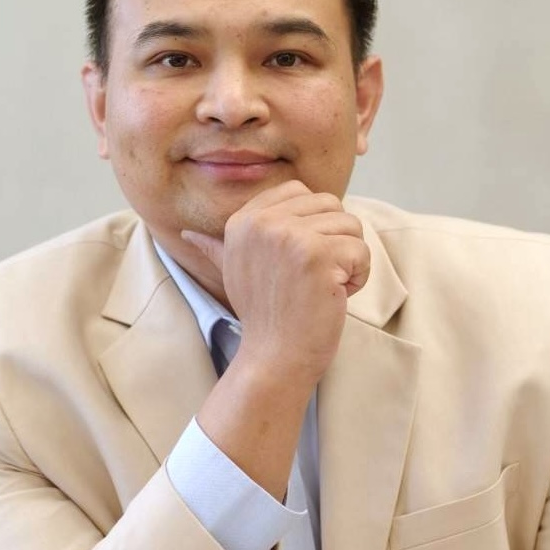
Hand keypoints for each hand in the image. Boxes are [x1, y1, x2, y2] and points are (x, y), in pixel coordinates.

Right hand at [182, 180, 369, 383]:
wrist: (274, 357)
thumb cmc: (263, 315)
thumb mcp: (234, 271)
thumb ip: (217, 247)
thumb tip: (187, 233)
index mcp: (244, 219)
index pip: (300, 191)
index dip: (313, 223)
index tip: (297, 260)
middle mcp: (264, 222)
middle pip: (332, 205)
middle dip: (335, 242)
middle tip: (311, 277)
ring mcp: (291, 237)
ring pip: (351, 226)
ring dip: (348, 261)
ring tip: (321, 287)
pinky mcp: (318, 255)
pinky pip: (361, 251)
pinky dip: (358, 278)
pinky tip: (333, 296)